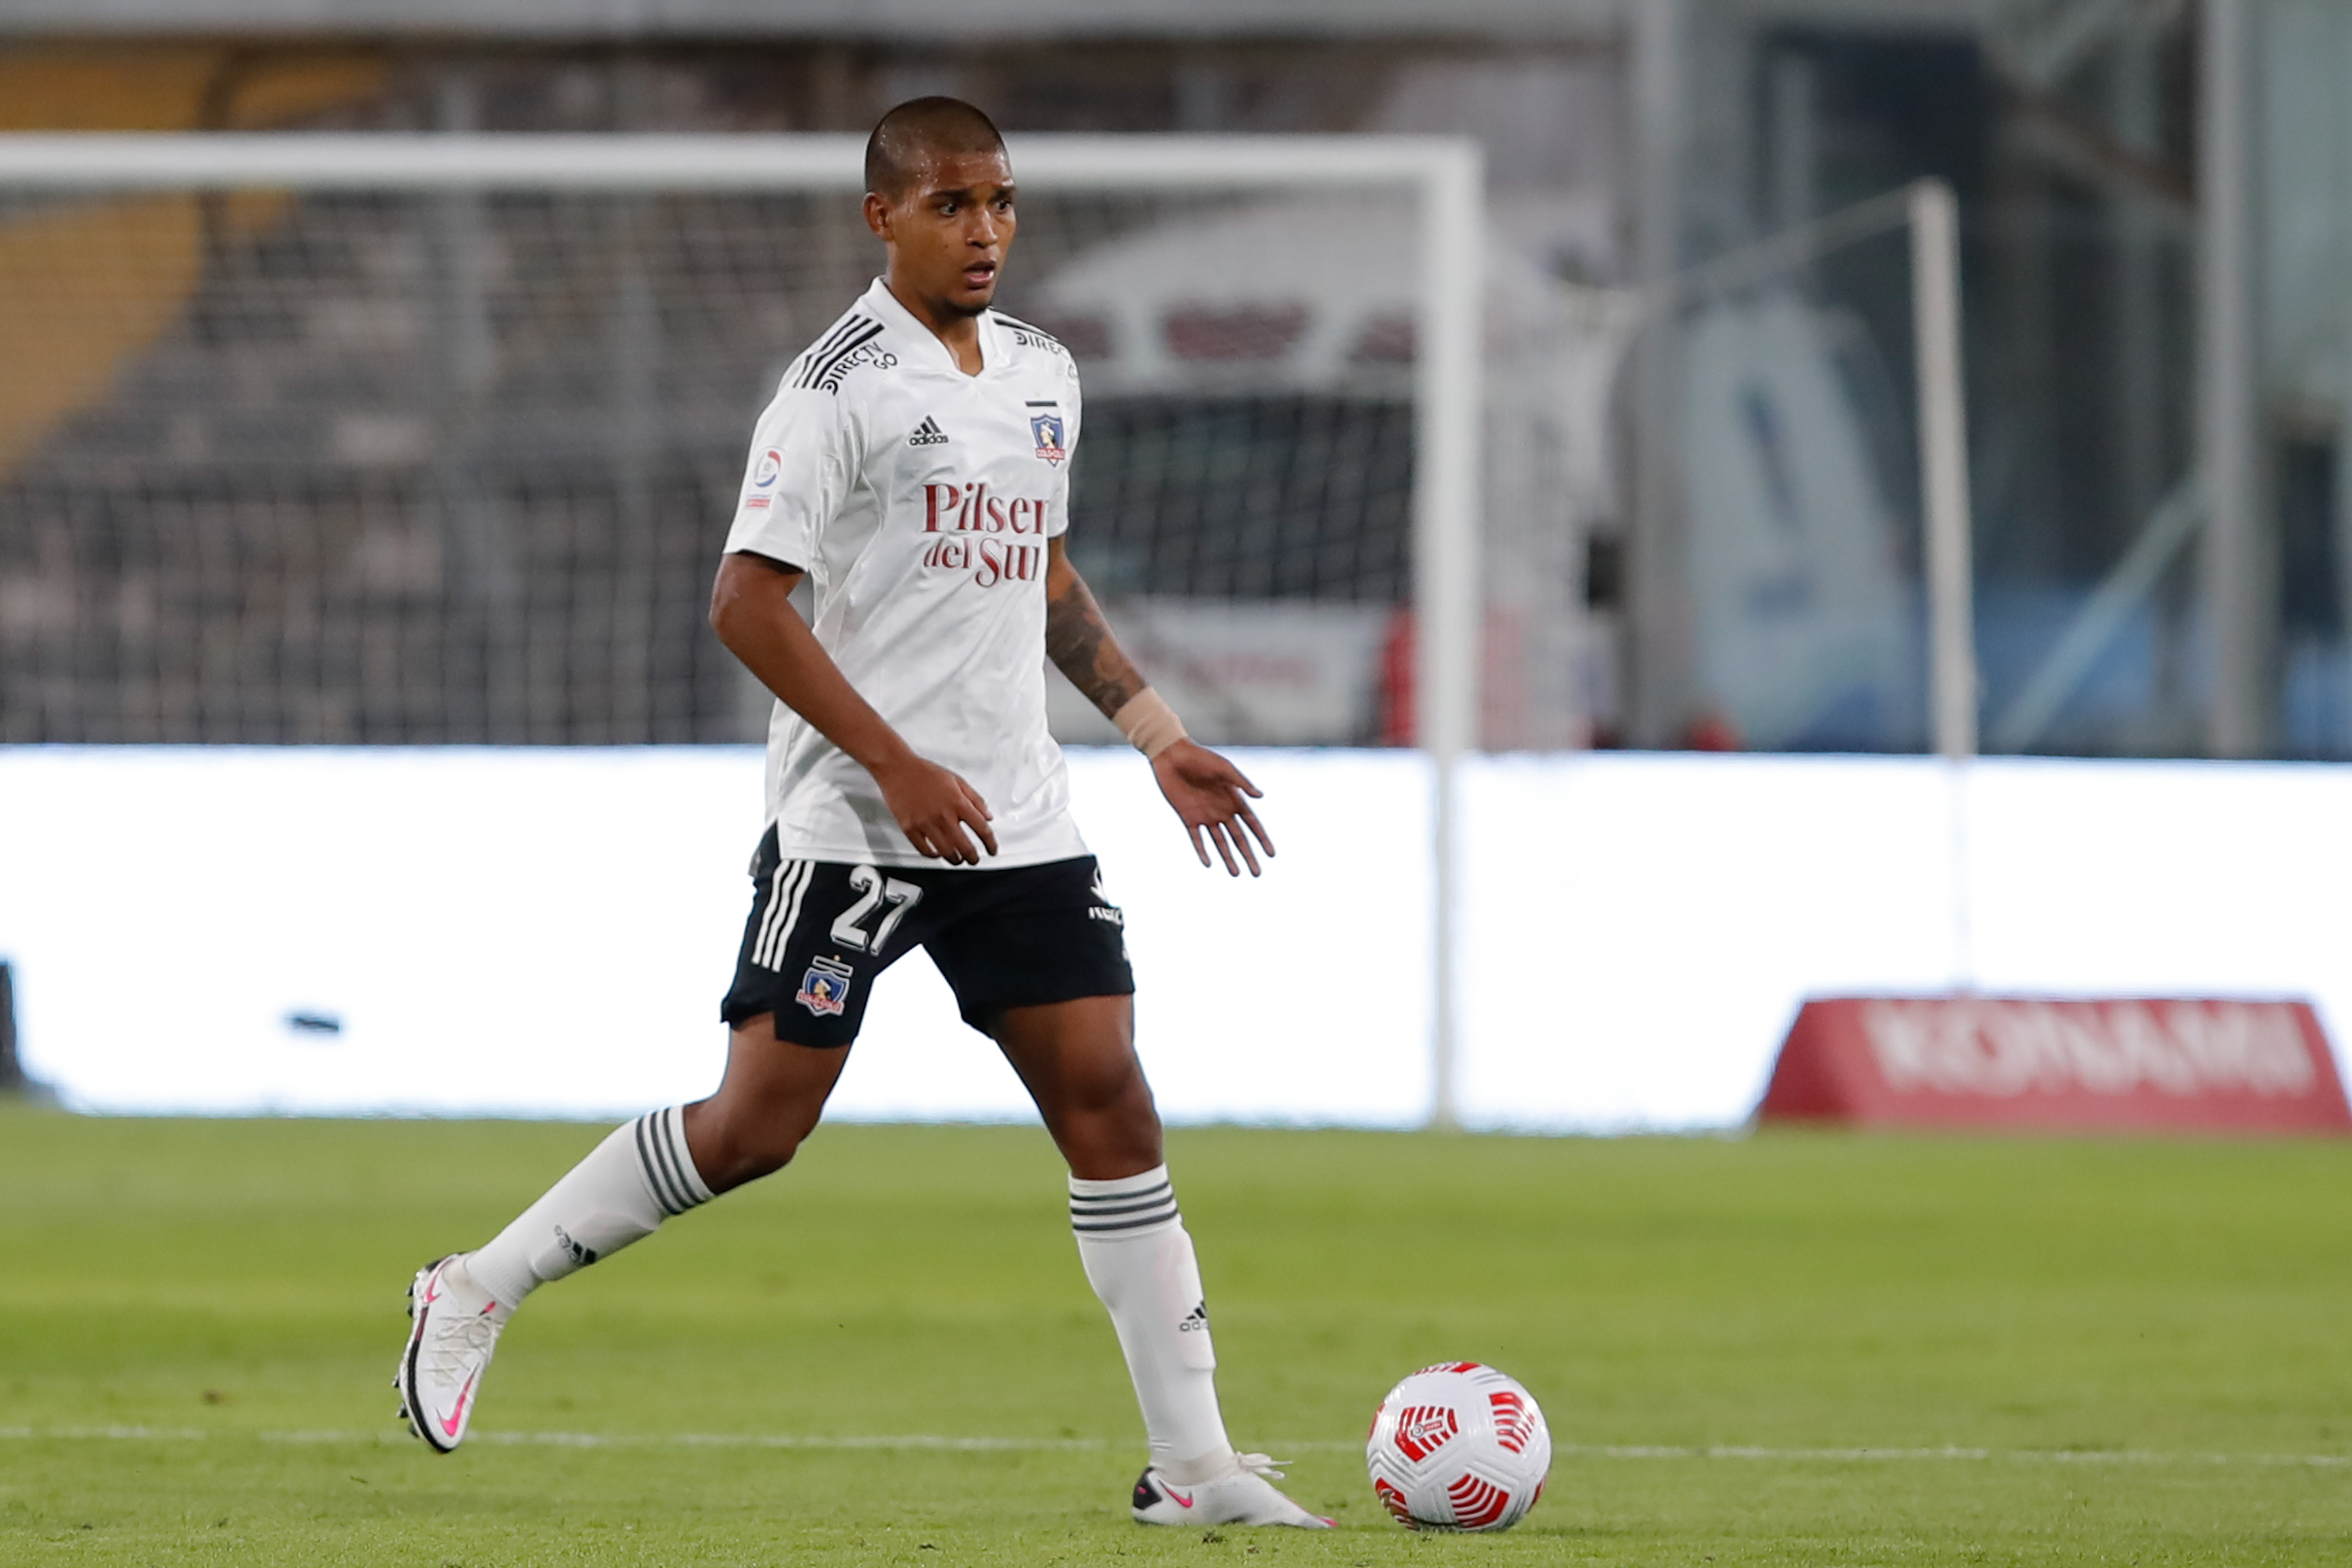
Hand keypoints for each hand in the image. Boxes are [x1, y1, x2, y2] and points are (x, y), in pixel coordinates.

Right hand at [872, 752, 996, 864]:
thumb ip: (975, 799)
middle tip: (974, 860)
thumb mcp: (957, 781)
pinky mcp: (910, 828)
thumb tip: (988, 816)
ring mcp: (926, 823)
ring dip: (956, 860)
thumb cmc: (925, 773)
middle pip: (965, 847)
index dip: (991, 844)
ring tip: (958, 859)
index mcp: (958, 803)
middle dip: (973, 858)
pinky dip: (934, 856)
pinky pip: (925, 850)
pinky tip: (938, 853)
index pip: (982, 829)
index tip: (992, 849)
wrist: (898, 769)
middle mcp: (943, 815)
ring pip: (946, 852)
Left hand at [1150, 740, 1274, 876]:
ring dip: (1228, 858)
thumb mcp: (1224, 768)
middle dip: (1248, 855)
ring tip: (1237, 874)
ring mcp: (1205, 816)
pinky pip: (1197, 838)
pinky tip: (1208, 864)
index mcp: (1234, 799)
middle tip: (1257, 873)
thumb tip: (1261, 797)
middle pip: (1239, 838)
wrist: (1172, 756)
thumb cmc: (1201, 758)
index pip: (1252, 824)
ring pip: (1220, 843)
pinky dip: (1202, 851)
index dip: (1262, 839)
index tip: (1271, 854)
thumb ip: (1242, 783)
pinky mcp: (1188, 817)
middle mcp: (1222, 810)